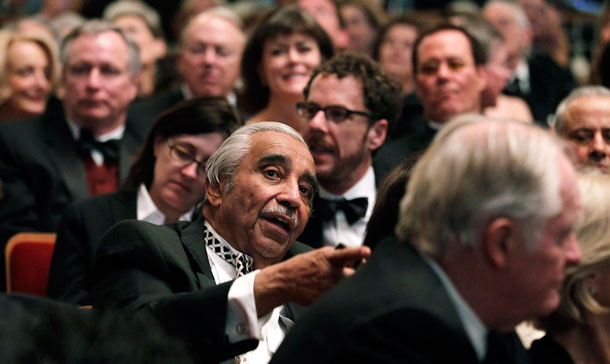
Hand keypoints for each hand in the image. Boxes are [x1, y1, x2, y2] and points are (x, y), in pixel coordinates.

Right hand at [253, 246, 370, 316]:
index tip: (367, 251)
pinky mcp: (326, 299)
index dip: (358, 252)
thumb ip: (336, 255)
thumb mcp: (318, 254)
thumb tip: (351, 259)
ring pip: (348, 287)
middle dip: (357, 273)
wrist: (285, 282)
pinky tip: (325, 290)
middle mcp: (331, 273)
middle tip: (353, 272)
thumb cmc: (301, 266)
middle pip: (355, 274)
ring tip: (333, 281)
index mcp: (329, 259)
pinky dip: (338, 294)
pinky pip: (339, 297)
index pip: (346, 254)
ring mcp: (330, 288)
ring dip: (347, 284)